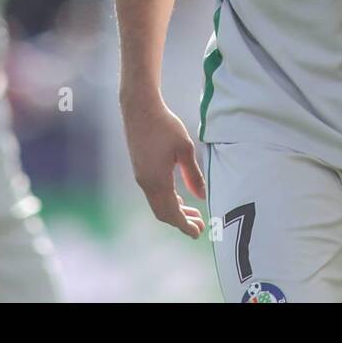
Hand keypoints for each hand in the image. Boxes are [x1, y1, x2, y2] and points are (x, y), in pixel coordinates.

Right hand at [122, 94, 206, 238]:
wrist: (139, 109)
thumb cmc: (165, 125)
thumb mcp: (185, 149)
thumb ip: (193, 175)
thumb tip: (202, 196)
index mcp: (157, 181)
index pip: (172, 213)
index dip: (185, 225)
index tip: (199, 233)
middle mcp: (146, 183)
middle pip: (163, 213)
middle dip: (181, 222)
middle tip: (200, 226)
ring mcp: (141, 177)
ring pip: (157, 204)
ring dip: (174, 212)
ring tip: (193, 214)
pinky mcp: (140, 170)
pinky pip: (153, 194)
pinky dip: (167, 201)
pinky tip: (178, 199)